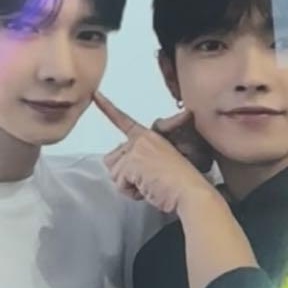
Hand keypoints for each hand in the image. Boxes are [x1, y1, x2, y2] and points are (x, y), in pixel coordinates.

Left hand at [94, 91, 216, 214]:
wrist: (191, 191)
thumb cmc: (181, 182)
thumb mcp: (160, 164)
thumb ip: (139, 160)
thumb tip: (117, 164)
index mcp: (149, 135)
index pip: (123, 121)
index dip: (107, 107)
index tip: (96, 94)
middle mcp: (141, 139)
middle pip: (112, 159)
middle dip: (123, 175)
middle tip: (145, 180)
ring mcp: (137, 149)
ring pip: (114, 172)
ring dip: (128, 184)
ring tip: (149, 185)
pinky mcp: (133, 162)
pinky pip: (120, 183)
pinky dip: (132, 192)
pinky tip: (148, 190)